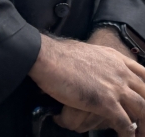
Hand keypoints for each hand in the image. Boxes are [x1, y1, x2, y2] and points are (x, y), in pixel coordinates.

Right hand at [29, 33, 144, 133]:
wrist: (45, 56)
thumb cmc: (58, 53)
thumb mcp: (86, 51)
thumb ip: (97, 60)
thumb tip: (94, 66)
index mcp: (116, 59)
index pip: (144, 75)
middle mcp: (121, 72)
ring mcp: (115, 87)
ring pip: (142, 111)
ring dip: (143, 127)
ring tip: (141, 136)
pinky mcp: (105, 102)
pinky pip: (124, 124)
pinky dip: (127, 134)